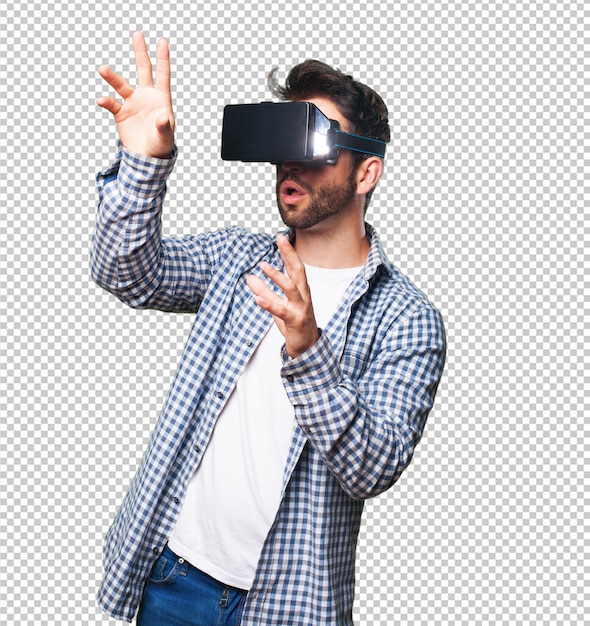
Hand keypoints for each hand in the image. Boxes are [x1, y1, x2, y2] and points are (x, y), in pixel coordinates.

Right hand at [97, 31, 174, 157]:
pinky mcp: (121, 113)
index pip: (162, 75)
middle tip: (137, 33)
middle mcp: (145, 96)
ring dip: (111, 77)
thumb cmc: (161, 144)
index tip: (162, 41)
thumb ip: (164, 126)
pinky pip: (111, 104)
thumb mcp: (165, 136)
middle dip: (140, 52)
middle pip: (143, 70)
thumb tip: (164, 117)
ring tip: (101, 69)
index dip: (163, 59)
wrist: (146, 156)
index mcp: (161, 98)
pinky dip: (105, 101)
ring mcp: (132, 103)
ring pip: (121, 85)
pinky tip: (101, 100)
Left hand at [246, 235, 319, 358]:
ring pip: (291, 289)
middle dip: (290, 254)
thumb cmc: (294, 323)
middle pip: (298, 271)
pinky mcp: (295, 321)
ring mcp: (301, 308)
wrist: (307, 347)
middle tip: (280, 239)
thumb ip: (265, 291)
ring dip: (277, 276)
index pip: (295, 267)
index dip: (288, 252)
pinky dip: (269, 304)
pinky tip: (257, 299)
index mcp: (301, 290)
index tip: (281, 237)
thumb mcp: (278, 305)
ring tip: (263, 266)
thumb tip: (249, 277)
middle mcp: (303, 296)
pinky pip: (282, 311)